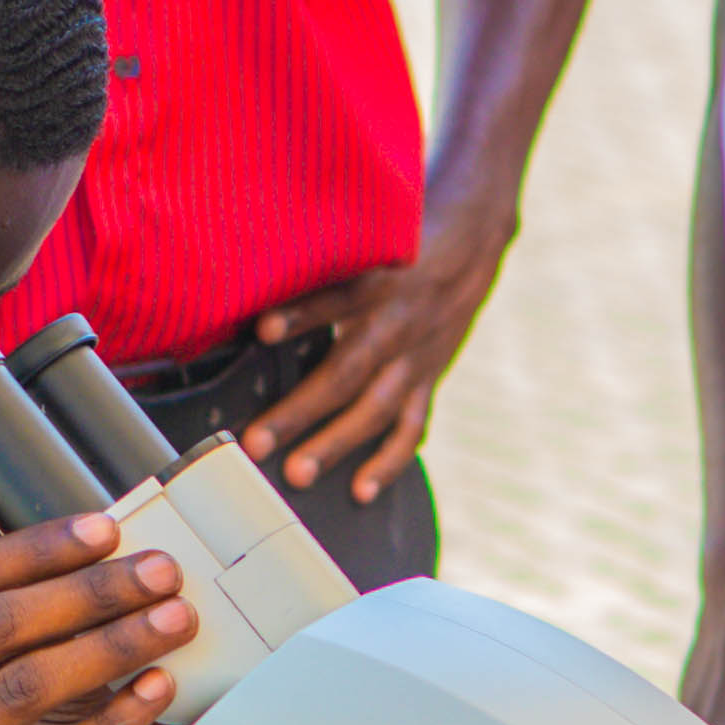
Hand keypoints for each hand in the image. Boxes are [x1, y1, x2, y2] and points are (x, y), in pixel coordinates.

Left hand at [238, 186, 519, 505]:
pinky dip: (388, 461)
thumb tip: (251, 261)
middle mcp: (397, 323)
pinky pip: (410, 425)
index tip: (262, 331)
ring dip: (335, 443)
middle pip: (345, 371)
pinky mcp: (429, 376)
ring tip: (297, 472)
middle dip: (299, 410)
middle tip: (257, 441)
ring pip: (374, 408)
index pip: (336, 298)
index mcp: (378, 280)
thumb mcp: (365, 233)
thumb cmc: (397, 235)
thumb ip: (319, 255)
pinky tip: (361, 490)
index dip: (301, 314)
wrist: (474, 234)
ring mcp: (416, 356)